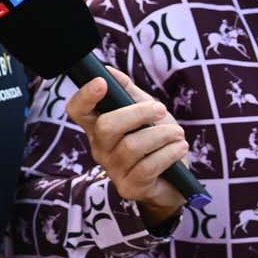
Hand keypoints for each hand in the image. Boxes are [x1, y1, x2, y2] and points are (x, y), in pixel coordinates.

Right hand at [67, 67, 188, 220]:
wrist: (175, 179)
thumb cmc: (156, 141)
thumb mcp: (145, 110)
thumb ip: (127, 91)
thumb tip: (109, 71)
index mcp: (99, 127)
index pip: (78, 111)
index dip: (85, 96)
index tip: (101, 83)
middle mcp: (100, 149)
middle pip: (106, 126)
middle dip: (138, 113)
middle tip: (160, 110)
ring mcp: (113, 170)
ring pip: (132, 146)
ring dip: (162, 134)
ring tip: (177, 134)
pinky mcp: (130, 187)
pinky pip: (147, 166)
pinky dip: (169, 153)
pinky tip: (179, 148)